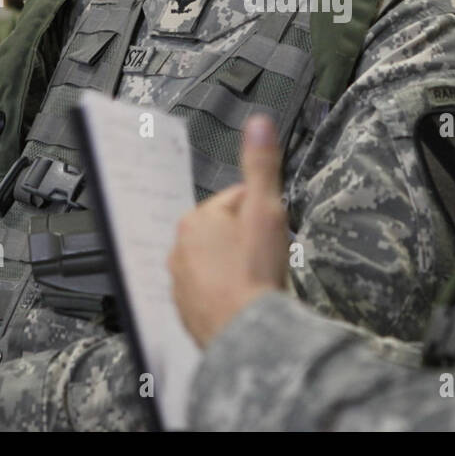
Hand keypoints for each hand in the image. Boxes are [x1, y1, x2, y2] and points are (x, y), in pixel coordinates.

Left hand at [170, 115, 290, 346]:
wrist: (248, 334)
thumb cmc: (255, 270)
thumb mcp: (266, 209)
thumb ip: (261, 165)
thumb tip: (258, 122)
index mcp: (196, 219)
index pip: (237, 200)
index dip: (263, 212)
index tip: (276, 230)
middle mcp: (179, 249)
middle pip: (224, 232)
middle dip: (247, 240)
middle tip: (269, 257)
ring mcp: (180, 283)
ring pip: (216, 263)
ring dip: (236, 267)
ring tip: (259, 280)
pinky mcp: (186, 312)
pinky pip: (210, 293)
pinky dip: (226, 294)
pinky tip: (246, 300)